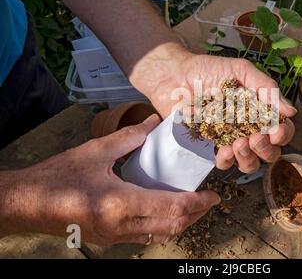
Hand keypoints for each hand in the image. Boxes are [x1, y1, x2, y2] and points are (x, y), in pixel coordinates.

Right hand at [0, 114, 220, 245]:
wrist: (27, 203)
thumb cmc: (57, 177)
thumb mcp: (95, 151)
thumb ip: (128, 137)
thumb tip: (152, 123)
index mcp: (120, 204)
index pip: (172, 207)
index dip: (197, 202)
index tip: (213, 195)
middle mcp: (121, 226)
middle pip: (172, 226)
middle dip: (196, 215)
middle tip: (208, 201)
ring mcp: (115, 237)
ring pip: (160, 235)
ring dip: (181, 222)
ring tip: (192, 205)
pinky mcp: (109, 238)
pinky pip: (144, 236)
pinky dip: (162, 225)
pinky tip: (164, 210)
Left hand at [130, 45, 296, 172]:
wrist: (174, 75)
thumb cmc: (208, 69)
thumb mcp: (241, 71)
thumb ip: (265, 88)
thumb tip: (291, 111)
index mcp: (259, 111)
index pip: (280, 129)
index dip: (283, 134)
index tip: (276, 131)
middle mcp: (248, 129)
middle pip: (269, 152)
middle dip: (267, 149)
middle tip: (256, 138)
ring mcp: (229, 140)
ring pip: (249, 163)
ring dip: (249, 158)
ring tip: (239, 145)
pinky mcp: (209, 147)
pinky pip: (224, 163)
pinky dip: (227, 161)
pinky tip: (223, 151)